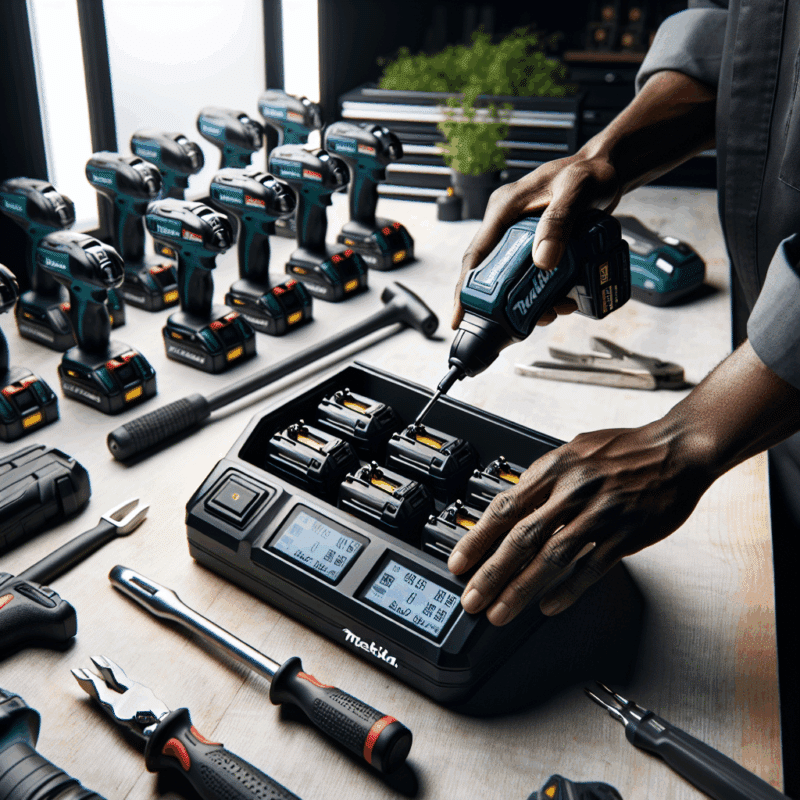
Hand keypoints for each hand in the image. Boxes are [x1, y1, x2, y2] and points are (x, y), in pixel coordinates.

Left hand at [447, 420, 713, 624]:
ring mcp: (599, 514)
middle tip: (472, 599)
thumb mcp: (575, 450)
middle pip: (521, 538)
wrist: (676, 450)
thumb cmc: (625, 450)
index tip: (459, 562)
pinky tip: (550, 606)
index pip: (505, 507)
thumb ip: (544, 478)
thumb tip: (513, 502)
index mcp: (555, 467)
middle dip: (491, 573)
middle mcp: (572, 490)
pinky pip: (591, 567)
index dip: (477, 538)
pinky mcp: (626, 534)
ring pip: (551, 557)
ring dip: (521, 588)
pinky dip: (569, 589)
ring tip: (500, 612)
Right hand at [452, 152, 622, 328]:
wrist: (609, 169)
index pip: (475, 254)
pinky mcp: (538, 243)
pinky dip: (543, 291)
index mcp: (504, 209)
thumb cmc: (592, 172)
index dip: (465, 288)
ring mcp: (522, 234)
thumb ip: (559, 222)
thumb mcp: (576, 192)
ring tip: (552, 313)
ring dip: (528, 300)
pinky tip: (561, 300)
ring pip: (513, 276)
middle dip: (502, 302)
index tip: (458, 316)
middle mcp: (507, 223)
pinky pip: (532, 273)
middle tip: (516, 326)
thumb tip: (543, 262)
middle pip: (492, 271)